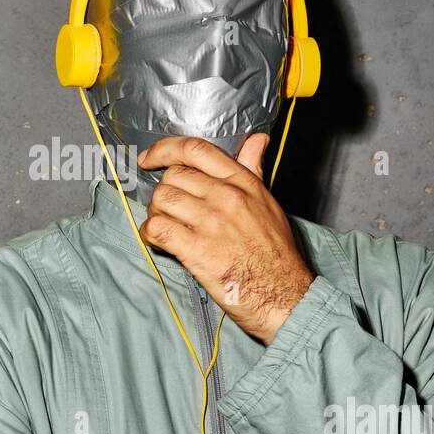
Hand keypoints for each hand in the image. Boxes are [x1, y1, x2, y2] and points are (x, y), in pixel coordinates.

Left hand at [136, 133, 314, 345]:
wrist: (285, 294)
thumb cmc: (277, 252)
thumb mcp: (269, 203)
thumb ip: (255, 169)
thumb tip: (257, 140)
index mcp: (243, 183)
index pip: (196, 150)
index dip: (164, 149)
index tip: (148, 159)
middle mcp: (226, 197)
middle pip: (173, 176)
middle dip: (164, 192)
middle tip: (169, 211)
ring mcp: (211, 223)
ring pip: (161, 200)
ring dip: (156, 213)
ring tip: (166, 227)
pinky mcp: (196, 250)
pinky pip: (156, 228)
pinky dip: (149, 234)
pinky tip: (158, 241)